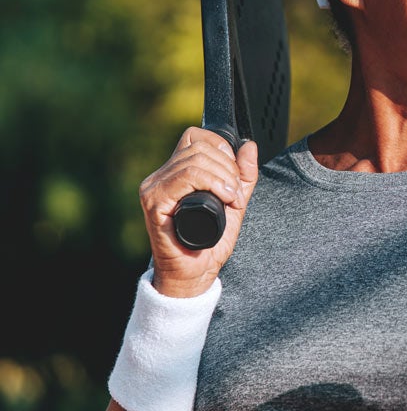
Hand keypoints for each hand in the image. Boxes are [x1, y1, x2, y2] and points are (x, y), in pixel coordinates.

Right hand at [138, 127, 258, 296]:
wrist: (195, 273)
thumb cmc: (210, 240)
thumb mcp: (235, 201)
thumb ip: (244, 174)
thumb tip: (250, 145)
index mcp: (176, 172)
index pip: (195, 136)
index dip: (220, 147)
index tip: (233, 174)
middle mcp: (160, 176)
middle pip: (200, 147)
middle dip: (228, 167)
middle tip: (235, 193)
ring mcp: (154, 188)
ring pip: (195, 160)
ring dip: (223, 178)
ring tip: (231, 199)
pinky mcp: (154, 202)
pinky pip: (185, 176)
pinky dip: (212, 184)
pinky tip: (223, 200)